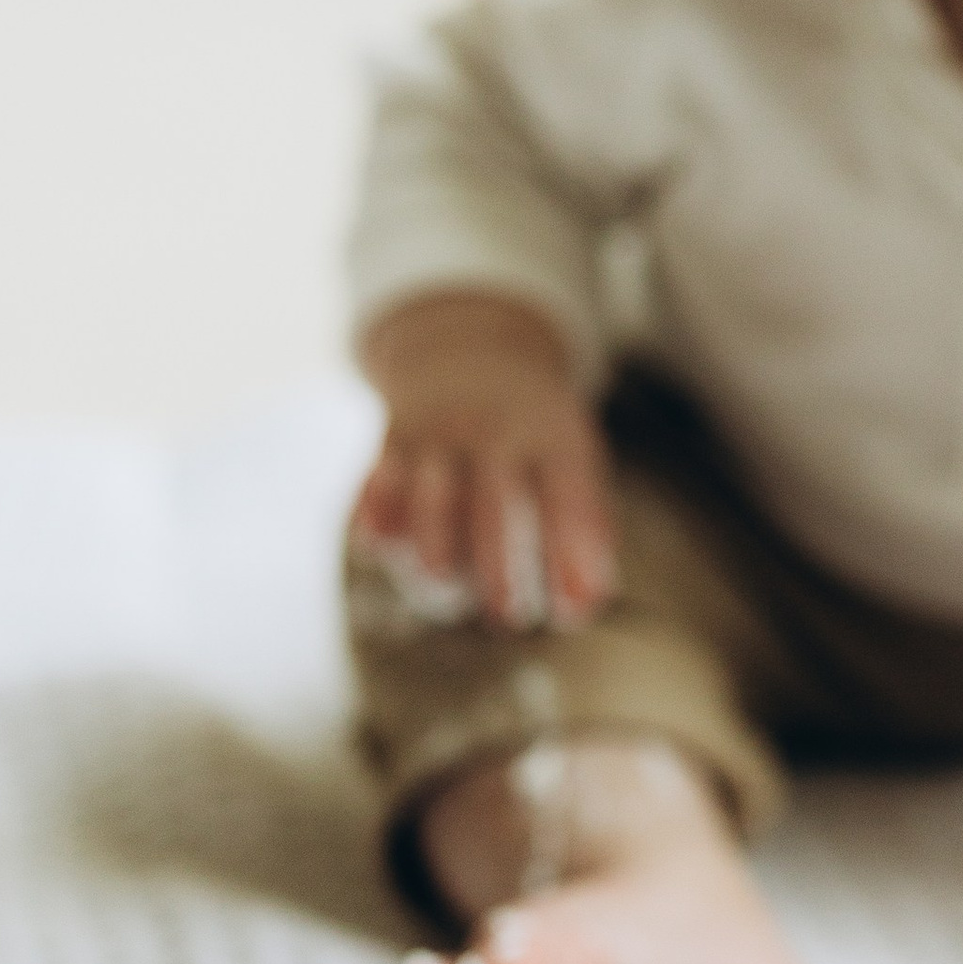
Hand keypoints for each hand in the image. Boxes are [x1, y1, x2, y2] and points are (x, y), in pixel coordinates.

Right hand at [350, 291, 615, 628]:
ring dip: (437, 549)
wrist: (466, 343)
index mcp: (553, 431)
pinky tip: (382, 548)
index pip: (568, 494)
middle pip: (495, 503)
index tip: (575, 613)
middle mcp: (495, 427)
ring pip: (432, 496)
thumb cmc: (531, 427)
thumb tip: (586, 605)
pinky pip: (377, 480)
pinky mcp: (392, 434)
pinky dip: (376, 515)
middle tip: (509, 620)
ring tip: (446, 592)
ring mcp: (439, 428)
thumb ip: (582, 521)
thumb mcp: (569, 451)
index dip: (573, 554)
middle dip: (499, 568)